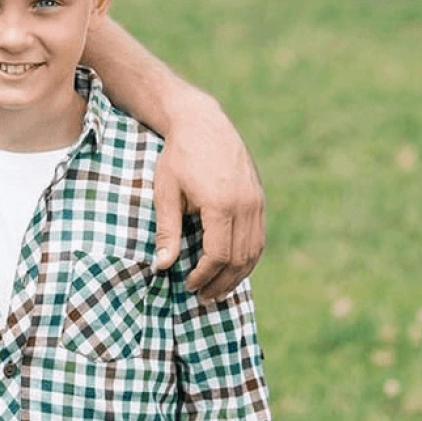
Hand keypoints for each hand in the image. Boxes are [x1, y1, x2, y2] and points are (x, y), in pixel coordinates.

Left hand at [151, 99, 265, 301]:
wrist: (202, 122)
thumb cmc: (179, 156)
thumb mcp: (166, 192)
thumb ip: (167, 231)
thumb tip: (162, 267)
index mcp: (220, 203)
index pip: (218, 254)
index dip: (204, 275)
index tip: (188, 284)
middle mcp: (245, 204)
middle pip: (239, 258)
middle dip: (221, 282)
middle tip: (204, 298)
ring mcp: (256, 200)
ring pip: (254, 251)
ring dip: (238, 275)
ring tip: (219, 290)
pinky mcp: (259, 198)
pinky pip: (259, 237)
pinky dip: (248, 258)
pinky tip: (232, 268)